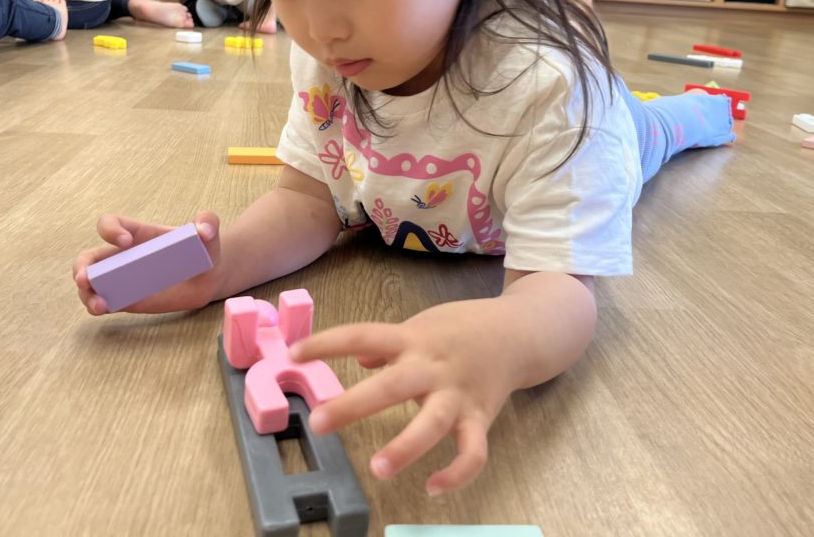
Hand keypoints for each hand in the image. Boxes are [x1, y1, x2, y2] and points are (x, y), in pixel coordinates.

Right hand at [73, 212, 222, 314]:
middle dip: (82, 267)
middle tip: (86, 278)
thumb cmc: (201, 250)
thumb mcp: (207, 234)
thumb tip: (204, 229)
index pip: (110, 223)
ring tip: (100, 305)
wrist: (206, 277)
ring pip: (90, 284)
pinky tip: (105, 309)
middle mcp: (122, 255)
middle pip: (88, 258)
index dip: (111, 229)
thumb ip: (208, 222)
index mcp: (136, 233)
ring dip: (87, 294)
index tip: (126, 241)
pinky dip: (98, 307)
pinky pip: (103, 303)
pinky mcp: (125, 299)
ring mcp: (120, 279)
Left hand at [289, 298, 514, 495]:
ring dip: (406, 446)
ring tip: (378, 468)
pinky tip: (433, 489)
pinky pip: (473, 451)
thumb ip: (391, 342)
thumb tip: (361, 356)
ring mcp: (458, 394)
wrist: (520, 331)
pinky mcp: (481, 418)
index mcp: (413, 339)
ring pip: (432, 423)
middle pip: (391, 385)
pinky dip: (457, 472)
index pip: (363, 334)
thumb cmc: (463, 328)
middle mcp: (433, 366)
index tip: (293, 354)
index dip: (327, 343)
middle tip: (319, 422)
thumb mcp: (422, 324)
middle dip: (354, 405)